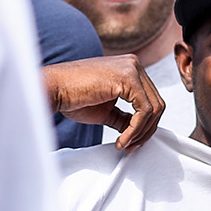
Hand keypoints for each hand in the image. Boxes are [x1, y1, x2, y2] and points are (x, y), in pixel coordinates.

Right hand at [42, 56, 164, 151]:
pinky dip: (136, 129)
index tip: (131, 142)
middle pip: (157, 104)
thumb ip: (125, 117)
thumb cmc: (73, 98)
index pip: (151, 99)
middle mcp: (134, 64)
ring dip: (141, 132)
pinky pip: (144, 111)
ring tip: (124, 144)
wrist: (54, 89)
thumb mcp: (106, 110)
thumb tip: (139, 131)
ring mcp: (133, 68)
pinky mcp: (128, 78)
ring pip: (154, 108)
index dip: (145, 125)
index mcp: (130, 68)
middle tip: (131, 146)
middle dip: (147, 130)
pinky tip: (122, 139)